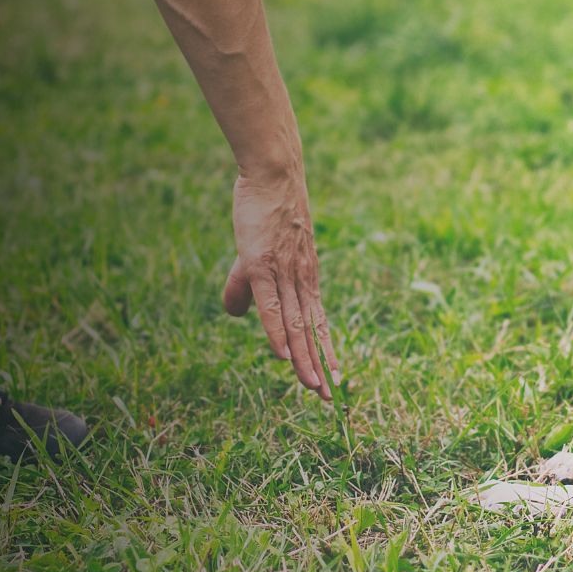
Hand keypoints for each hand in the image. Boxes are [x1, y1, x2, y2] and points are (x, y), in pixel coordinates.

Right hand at [222, 170, 340, 400]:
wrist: (273, 175)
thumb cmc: (265, 212)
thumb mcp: (254, 256)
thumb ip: (244, 288)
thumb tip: (236, 315)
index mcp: (304, 279)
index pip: (318, 323)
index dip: (326, 352)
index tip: (336, 379)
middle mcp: (301, 280)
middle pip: (311, 330)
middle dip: (320, 364)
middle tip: (330, 396)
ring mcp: (284, 272)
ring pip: (296, 323)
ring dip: (303, 357)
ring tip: (312, 386)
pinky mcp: (263, 263)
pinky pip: (272, 304)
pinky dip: (278, 331)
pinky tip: (282, 354)